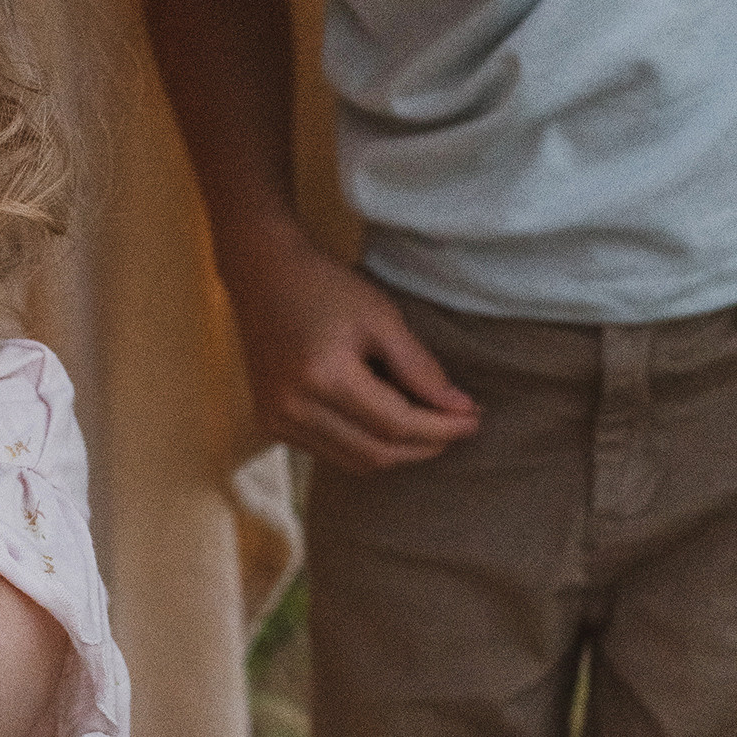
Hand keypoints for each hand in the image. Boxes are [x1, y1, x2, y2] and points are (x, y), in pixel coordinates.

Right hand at [227, 228, 478, 475]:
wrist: (263, 274)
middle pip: (377, 454)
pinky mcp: (272, 424)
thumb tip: (460, 410)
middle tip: (456, 425)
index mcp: (323, 378)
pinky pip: (332, 452)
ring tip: (425, 422)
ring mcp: (278, 421)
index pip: (396, 425)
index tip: (473, 420)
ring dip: (397, 450)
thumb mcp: (382, 317)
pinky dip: (365, 444)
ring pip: (356, 461)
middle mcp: (294, 409)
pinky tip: (384, 418)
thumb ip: (421, 369)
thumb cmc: (325, 287)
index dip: (441, 429)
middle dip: (424, 445)